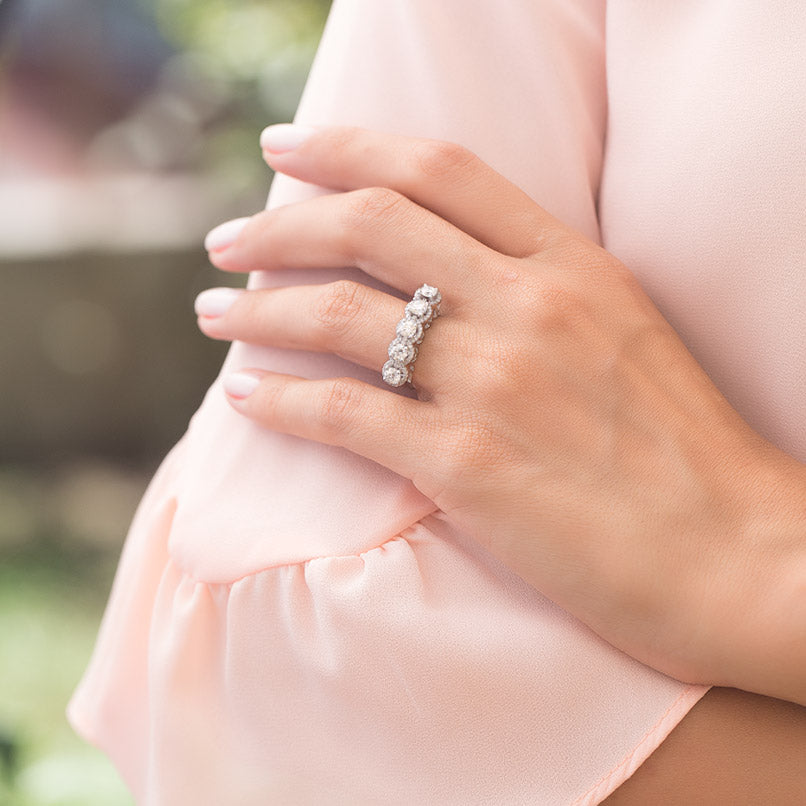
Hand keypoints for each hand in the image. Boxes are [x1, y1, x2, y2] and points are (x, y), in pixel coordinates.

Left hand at [197, 125, 805, 701]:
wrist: (737, 554)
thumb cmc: (683, 450)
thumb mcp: (622, 332)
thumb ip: (537, 292)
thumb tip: (440, 278)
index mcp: (571, 266)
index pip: (437, 170)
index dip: (347, 147)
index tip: (286, 148)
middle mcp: (528, 309)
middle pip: (371, 226)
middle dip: (280, 222)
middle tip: (227, 236)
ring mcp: (496, 386)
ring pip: (340, 318)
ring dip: (258, 310)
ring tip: (214, 312)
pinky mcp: (469, 469)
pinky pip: (345, 417)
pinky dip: (281, 403)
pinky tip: (245, 400)